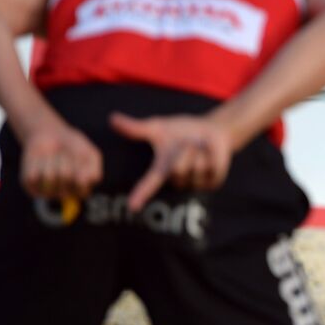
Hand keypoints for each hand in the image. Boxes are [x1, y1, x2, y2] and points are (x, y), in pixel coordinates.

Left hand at [20, 116, 102, 201]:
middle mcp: (64, 193)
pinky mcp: (30, 184)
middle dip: (66, 159)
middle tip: (65, 154)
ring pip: (49, 176)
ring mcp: (46, 190)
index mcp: (81, 190)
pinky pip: (34, 175)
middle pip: (66, 178)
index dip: (82, 170)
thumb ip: (94, 169)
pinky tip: (41, 158)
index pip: (82, 189)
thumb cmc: (74, 147)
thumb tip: (85, 182)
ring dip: (52, 159)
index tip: (81, 158)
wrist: (51, 135)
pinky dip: (38, 161)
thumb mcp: (91, 155)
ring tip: (52, 155)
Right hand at [110, 112, 233, 211]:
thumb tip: (112, 118)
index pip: (148, 185)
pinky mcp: (213, 182)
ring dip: (199, 151)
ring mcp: (195, 183)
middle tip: (188, 144)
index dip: (140, 195)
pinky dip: (212, 154)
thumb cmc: (182, 131)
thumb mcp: (159, 127)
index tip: (132, 207)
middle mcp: (177, 180)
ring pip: (196, 168)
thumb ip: (136, 128)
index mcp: (161, 170)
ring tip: (199, 148)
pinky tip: (211, 153)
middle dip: (184, 152)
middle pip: (178, 170)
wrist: (211, 129)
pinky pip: (212, 168)